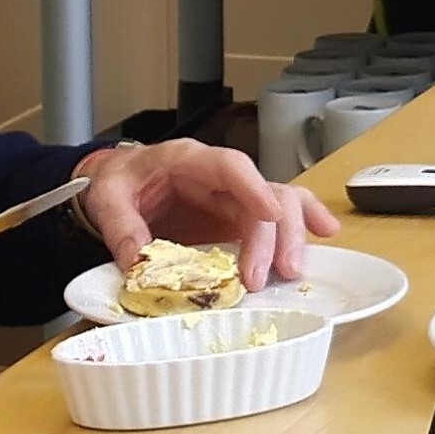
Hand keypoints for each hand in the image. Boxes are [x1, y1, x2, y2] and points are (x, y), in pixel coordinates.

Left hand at [72, 139, 340, 289]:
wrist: (119, 186)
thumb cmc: (118, 185)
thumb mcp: (107, 200)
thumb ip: (121, 227)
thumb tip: (139, 260)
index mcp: (187, 160)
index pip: (229, 165)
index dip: (252, 187)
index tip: (269, 214)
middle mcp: (220, 175)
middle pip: (264, 191)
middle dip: (274, 232)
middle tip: (271, 273)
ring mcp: (235, 196)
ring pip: (280, 203)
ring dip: (293, 235)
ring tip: (291, 271)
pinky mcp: (240, 216)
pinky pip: (278, 215)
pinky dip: (304, 222)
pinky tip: (327, 233)